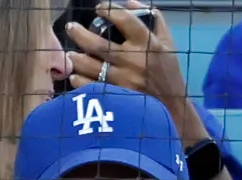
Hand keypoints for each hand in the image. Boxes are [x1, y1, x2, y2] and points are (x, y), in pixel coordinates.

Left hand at [65, 2, 192, 126]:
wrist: (172, 106)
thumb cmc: (167, 71)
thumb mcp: (167, 41)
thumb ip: (152, 18)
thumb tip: (129, 2)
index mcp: (147, 44)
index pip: (126, 20)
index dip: (109, 10)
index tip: (99, 7)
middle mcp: (134, 61)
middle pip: (100, 45)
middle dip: (80, 34)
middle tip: (70, 27)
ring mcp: (124, 81)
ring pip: (92, 67)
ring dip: (77, 59)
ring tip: (70, 54)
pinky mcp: (117, 98)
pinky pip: (92, 87)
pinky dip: (80, 81)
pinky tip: (75, 76)